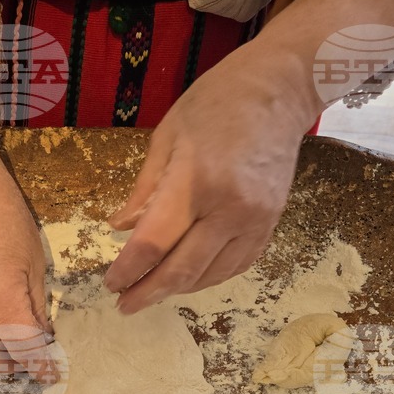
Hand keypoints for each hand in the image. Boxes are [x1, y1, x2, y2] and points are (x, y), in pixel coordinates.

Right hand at [0, 162, 56, 379]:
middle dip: (12, 366)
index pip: (24, 352)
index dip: (39, 368)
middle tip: (30, 359)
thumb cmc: (6, 220)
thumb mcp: (34, 265)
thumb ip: (35, 309)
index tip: (50, 376)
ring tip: (12, 343)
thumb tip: (41, 339)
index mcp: (2, 303)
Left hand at [103, 41, 319, 312]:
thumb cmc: (217, 102)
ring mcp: (255, 219)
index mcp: (196, 180)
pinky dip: (209, 278)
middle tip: (124, 305)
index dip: (128, 270)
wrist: (282, 88)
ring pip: (210, 274)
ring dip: (178, 289)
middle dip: (148, 292)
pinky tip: (188, 280)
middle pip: (182, 268)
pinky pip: (237, 265)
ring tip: (151, 293)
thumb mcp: (168, 136)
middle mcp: (229, 207)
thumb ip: (144, 188)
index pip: (154, 242)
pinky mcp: (271, 224)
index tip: (111, 283)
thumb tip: (119, 227)